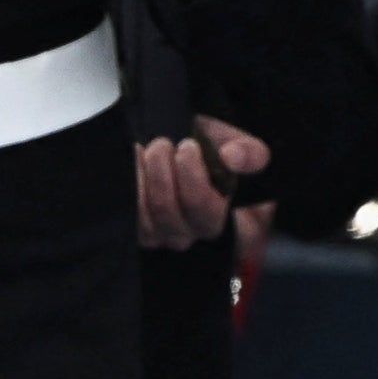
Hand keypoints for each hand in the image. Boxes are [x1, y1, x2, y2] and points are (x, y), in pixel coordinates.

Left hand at [138, 114, 268, 249]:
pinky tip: (133, 160)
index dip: (192, 178)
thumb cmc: (216, 151)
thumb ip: (251, 152)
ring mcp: (162, 235)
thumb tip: (231, 157)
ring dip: (143, 175)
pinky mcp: (138, 230)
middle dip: (161, 170)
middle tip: (163, 143)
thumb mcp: (240, 146)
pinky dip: (128, 183)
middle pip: (168, 212)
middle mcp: (191, 234)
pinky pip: (127, 214)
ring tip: (148, 149)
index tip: (188, 146)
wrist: (187, 148)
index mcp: (221, 221)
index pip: (204, 211)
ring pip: (144, 214)